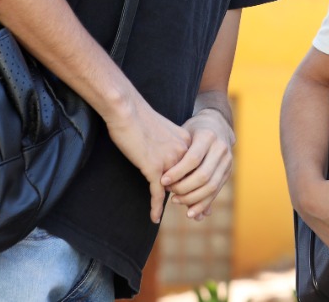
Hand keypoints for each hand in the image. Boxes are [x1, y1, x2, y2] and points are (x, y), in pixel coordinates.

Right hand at [103, 97, 192, 222]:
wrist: (127, 110)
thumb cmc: (140, 119)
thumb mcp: (163, 132)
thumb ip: (171, 146)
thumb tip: (170, 162)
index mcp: (187, 143)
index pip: (197, 169)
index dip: (198, 186)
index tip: (201, 199)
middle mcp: (183, 152)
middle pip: (191, 182)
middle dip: (192, 199)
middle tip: (195, 213)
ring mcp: (169, 161)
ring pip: (176, 189)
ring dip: (175, 203)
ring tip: (177, 214)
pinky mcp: (154, 167)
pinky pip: (157, 193)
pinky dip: (156, 207)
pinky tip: (155, 218)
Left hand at [163, 108, 234, 219]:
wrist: (216, 125)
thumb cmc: (193, 131)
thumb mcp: (184, 135)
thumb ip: (177, 154)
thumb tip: (162, 178)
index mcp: (208, 136)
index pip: (193, 159)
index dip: (177, 173)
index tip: (162, 181)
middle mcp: (221, 148)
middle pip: (203, 176)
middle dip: (184, 188)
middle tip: (169, 192)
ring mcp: (227, 161)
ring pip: (211, 186)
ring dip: (192, 198)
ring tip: (175, 200)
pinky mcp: (228, 172)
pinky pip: (216, 192)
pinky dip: (203, 204)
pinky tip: (190, 212)